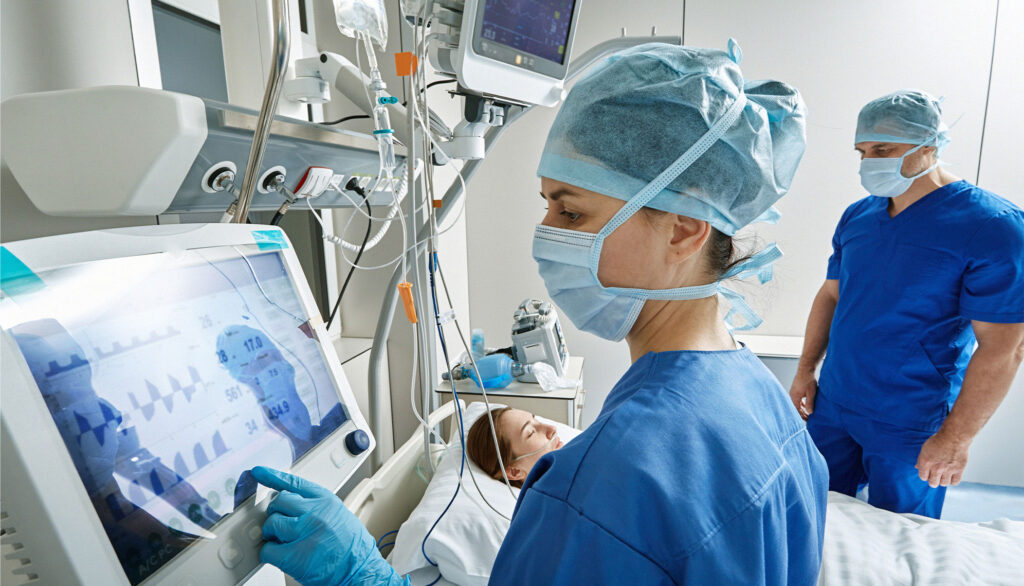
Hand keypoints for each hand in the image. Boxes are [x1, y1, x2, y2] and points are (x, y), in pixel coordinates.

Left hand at [251, 467, 407, 585]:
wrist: (360, 570)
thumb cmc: (351, 547)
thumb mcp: (337, 514)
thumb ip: (314, 505)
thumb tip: (289, 503)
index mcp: (325, 500)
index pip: (293, 483)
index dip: (272, 476)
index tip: (259, 473)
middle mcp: (314, 513)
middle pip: (279, 502)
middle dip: (276, 514)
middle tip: (282, 526)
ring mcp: (304, 533)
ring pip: (271, 524)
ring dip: (272, 534)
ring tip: (285, 541)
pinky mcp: (294, 555)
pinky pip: (267, 549)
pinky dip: (270, 553)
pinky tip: (282, 555)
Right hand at [789, 370, 817, 420]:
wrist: (805, 369)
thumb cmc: (808, 380)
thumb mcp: (811, 393)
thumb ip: (810, 404)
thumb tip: (809, 413)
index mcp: (794, 397)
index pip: (796, 411)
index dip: (802, 416)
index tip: (808, 421)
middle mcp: (792, 395)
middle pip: (796, 408)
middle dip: (802, 413)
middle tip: (808, 418)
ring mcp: (793, 392)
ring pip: (796, 403)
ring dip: (802, 408)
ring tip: (808, 412)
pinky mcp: (795, 389)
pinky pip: (797, 399)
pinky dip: (801, 403)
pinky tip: (806, 404)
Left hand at [915, 431, 969, 487]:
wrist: (954, 436)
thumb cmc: (939, 440)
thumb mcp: (925, 448)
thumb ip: (921, 459)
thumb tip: (917, 467)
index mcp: (926, 462)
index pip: (923, 477)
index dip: (925, 476)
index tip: (928, 473)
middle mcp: (936, 468)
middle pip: (933, 483)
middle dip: (933, 480)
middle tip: (936, 476)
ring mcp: (948, 470)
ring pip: (944, 484)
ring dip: (943, 480)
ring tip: (944, 475)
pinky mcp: (958, 470)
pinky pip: (955, 482)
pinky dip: (953, 481)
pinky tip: (952, 476)